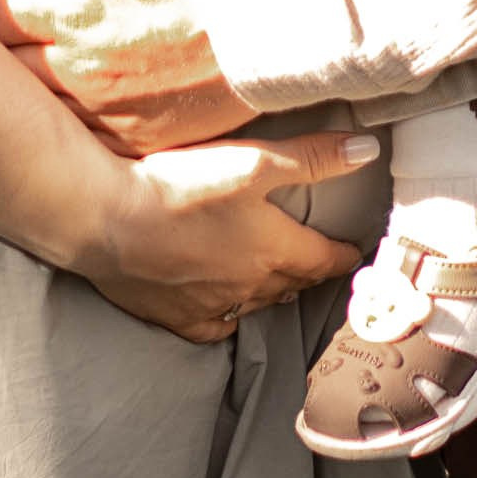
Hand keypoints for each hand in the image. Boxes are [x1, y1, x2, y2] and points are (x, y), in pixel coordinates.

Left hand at [0, 0, 245, 150]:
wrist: (275, 17)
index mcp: (71, 11)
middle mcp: (80, 68)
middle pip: (2, 75)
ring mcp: (109, 111)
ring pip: (36, 118)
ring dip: (8, 110)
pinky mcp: (140, 140)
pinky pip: (81, 149)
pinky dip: (57, 142)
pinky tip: (42, 140)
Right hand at [80, 126, 367, 341]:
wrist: (107, 219)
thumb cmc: (182, 186)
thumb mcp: (255, 161)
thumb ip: (313, 157)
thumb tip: (369, 151)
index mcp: (275, 251)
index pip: (324, 259)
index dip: (342, 254)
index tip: (354, 252)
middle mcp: (250, 286)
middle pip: (293, 283)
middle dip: (311, 272)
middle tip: (321, 263)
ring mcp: (211, 305)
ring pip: (256, 304)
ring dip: (273, 292)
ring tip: (281, 281)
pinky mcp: (174, 316)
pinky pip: (212, 326)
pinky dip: (226, 317)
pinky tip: (225, 311)